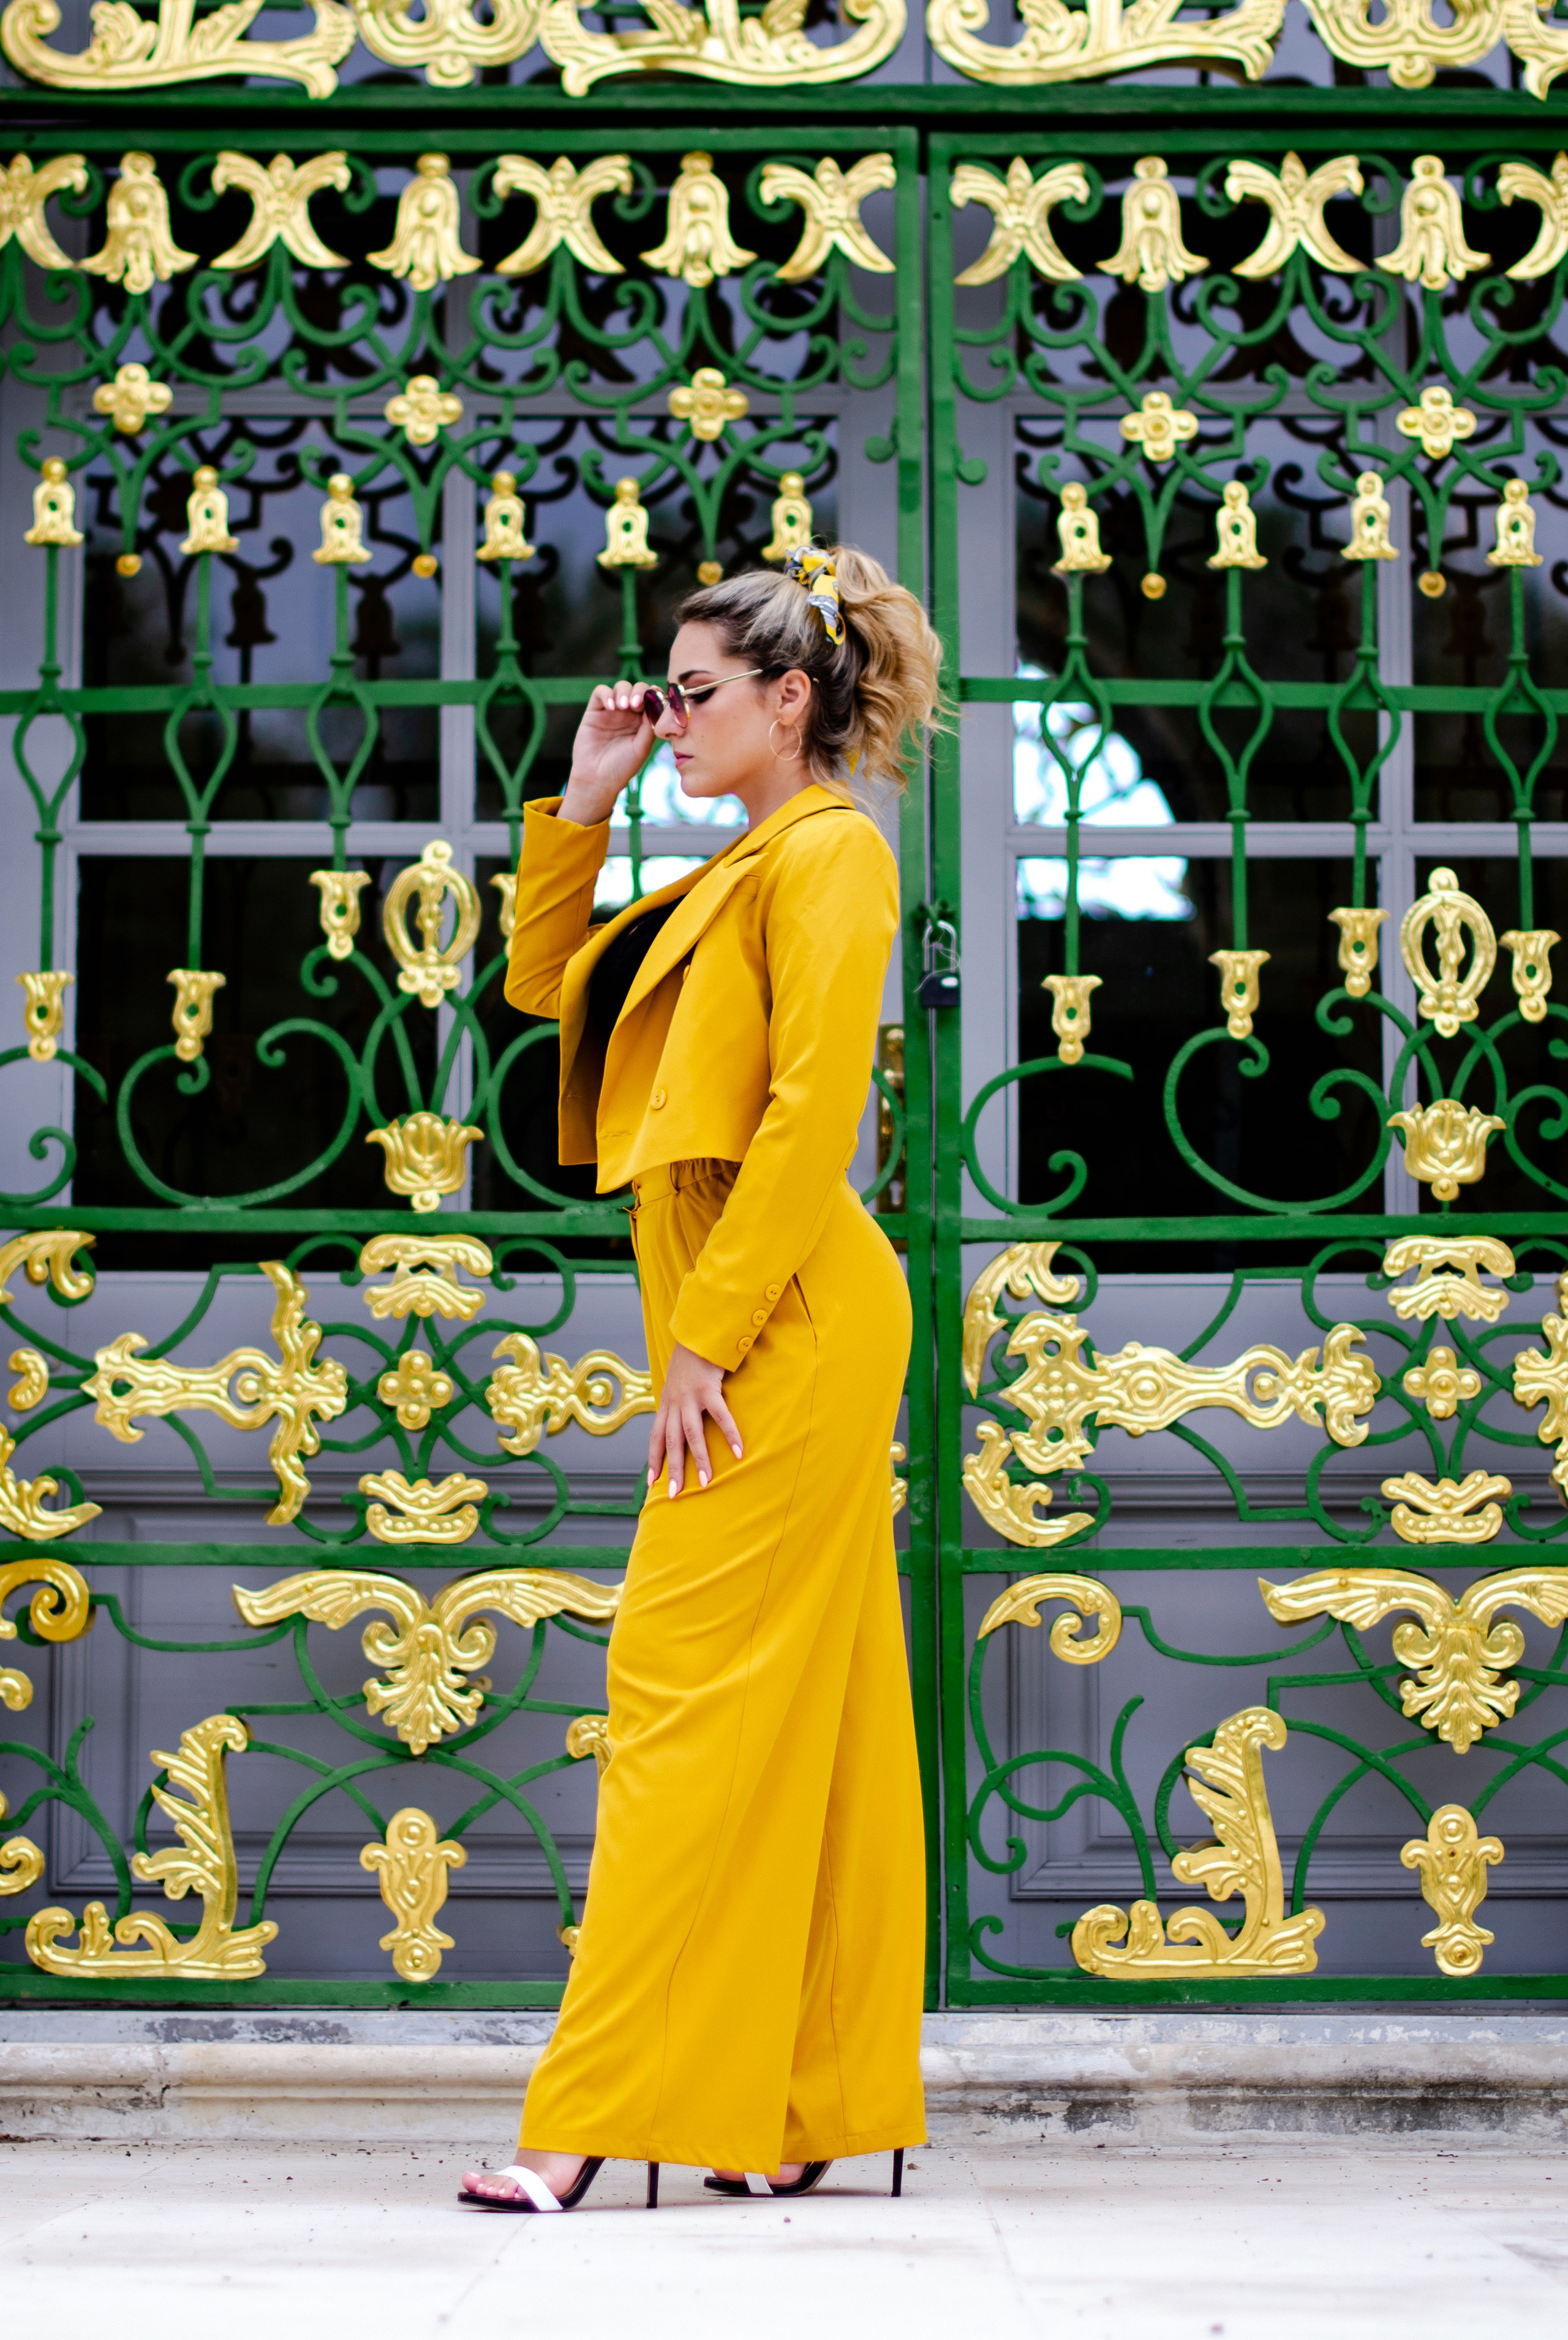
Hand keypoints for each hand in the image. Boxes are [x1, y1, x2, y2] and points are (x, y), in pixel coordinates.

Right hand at [561, 680, 656, 825]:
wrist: (597, 779)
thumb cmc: (621, 767)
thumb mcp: (641, 748)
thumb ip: (649, 726)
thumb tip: (657, 704)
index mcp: (643, 722)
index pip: (652, 699)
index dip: (655, 695)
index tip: (656, 698)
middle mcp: (629, 714)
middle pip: (637, 689)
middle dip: (640, 692)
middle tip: (637, 704)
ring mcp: (612, 711)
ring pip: (621, 687)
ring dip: (624, 692)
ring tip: (624, 707)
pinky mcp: (594, 711)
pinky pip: (600, 692)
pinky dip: (607, 694)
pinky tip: (612, 707)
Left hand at [648, 1341, 742, 1497]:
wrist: (697, 1332)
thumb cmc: (691, 1360)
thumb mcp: (677, 1382)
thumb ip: (678, 1401)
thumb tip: (681, 1420)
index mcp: (666, 1403)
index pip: (656, 1437)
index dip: (653, 1459)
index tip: (651, 1483)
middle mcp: (674, 1403)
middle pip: (671, 1442)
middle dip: (673, 1469)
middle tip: (675, 1495)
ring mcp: (690, 1397)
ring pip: (691, 1434)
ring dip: (699, 1459)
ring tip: (706, 1482)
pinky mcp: (708, 1389)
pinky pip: (720, 1417)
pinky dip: (729, 1435)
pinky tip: (738, 1452)